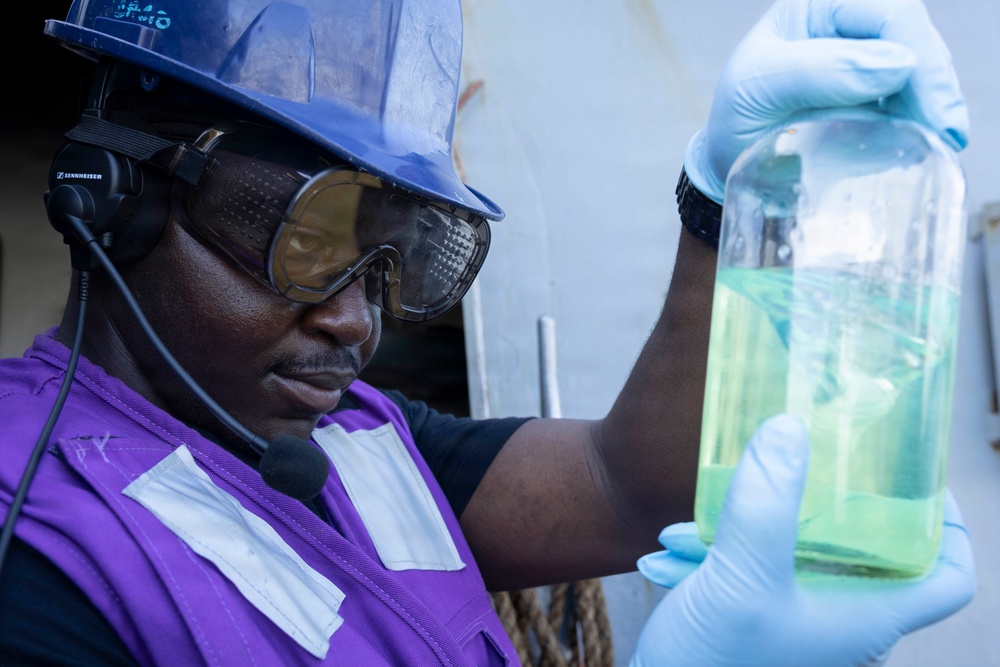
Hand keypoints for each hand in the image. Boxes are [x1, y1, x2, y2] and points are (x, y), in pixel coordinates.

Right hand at [629, 415, 975, 666]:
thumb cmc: (714, 666)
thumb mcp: (742, 580)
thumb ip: (765, 505)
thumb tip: (789, 429)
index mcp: (868, 617)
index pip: (949, 577)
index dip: (949, 526)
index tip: (917, 480)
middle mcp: (841, 618)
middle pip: (873, 547)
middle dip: (832, 499)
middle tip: (806, 458)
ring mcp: (796, 618)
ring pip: (804, 549)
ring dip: (760, 517)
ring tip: (716, 502)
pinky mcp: (756, 616)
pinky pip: (758, 564)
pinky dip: (725, 543)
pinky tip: (680, 541)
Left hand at [685, 0, 968, 202]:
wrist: (728, 158)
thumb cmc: (736, 114)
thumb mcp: (758, 86)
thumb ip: (818, 71)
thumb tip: (899, 65)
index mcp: (820, 7)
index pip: (889, 13)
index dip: (919, 57)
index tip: (930, 110)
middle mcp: (850, 27)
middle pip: (916, 40)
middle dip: (936, 84)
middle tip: (946, 134)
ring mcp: (868, 62)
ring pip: (923, 71)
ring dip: (936, 106)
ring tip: (942, 145)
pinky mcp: (876, 98)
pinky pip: (913, 102)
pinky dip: (923, 123)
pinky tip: (928, 146)